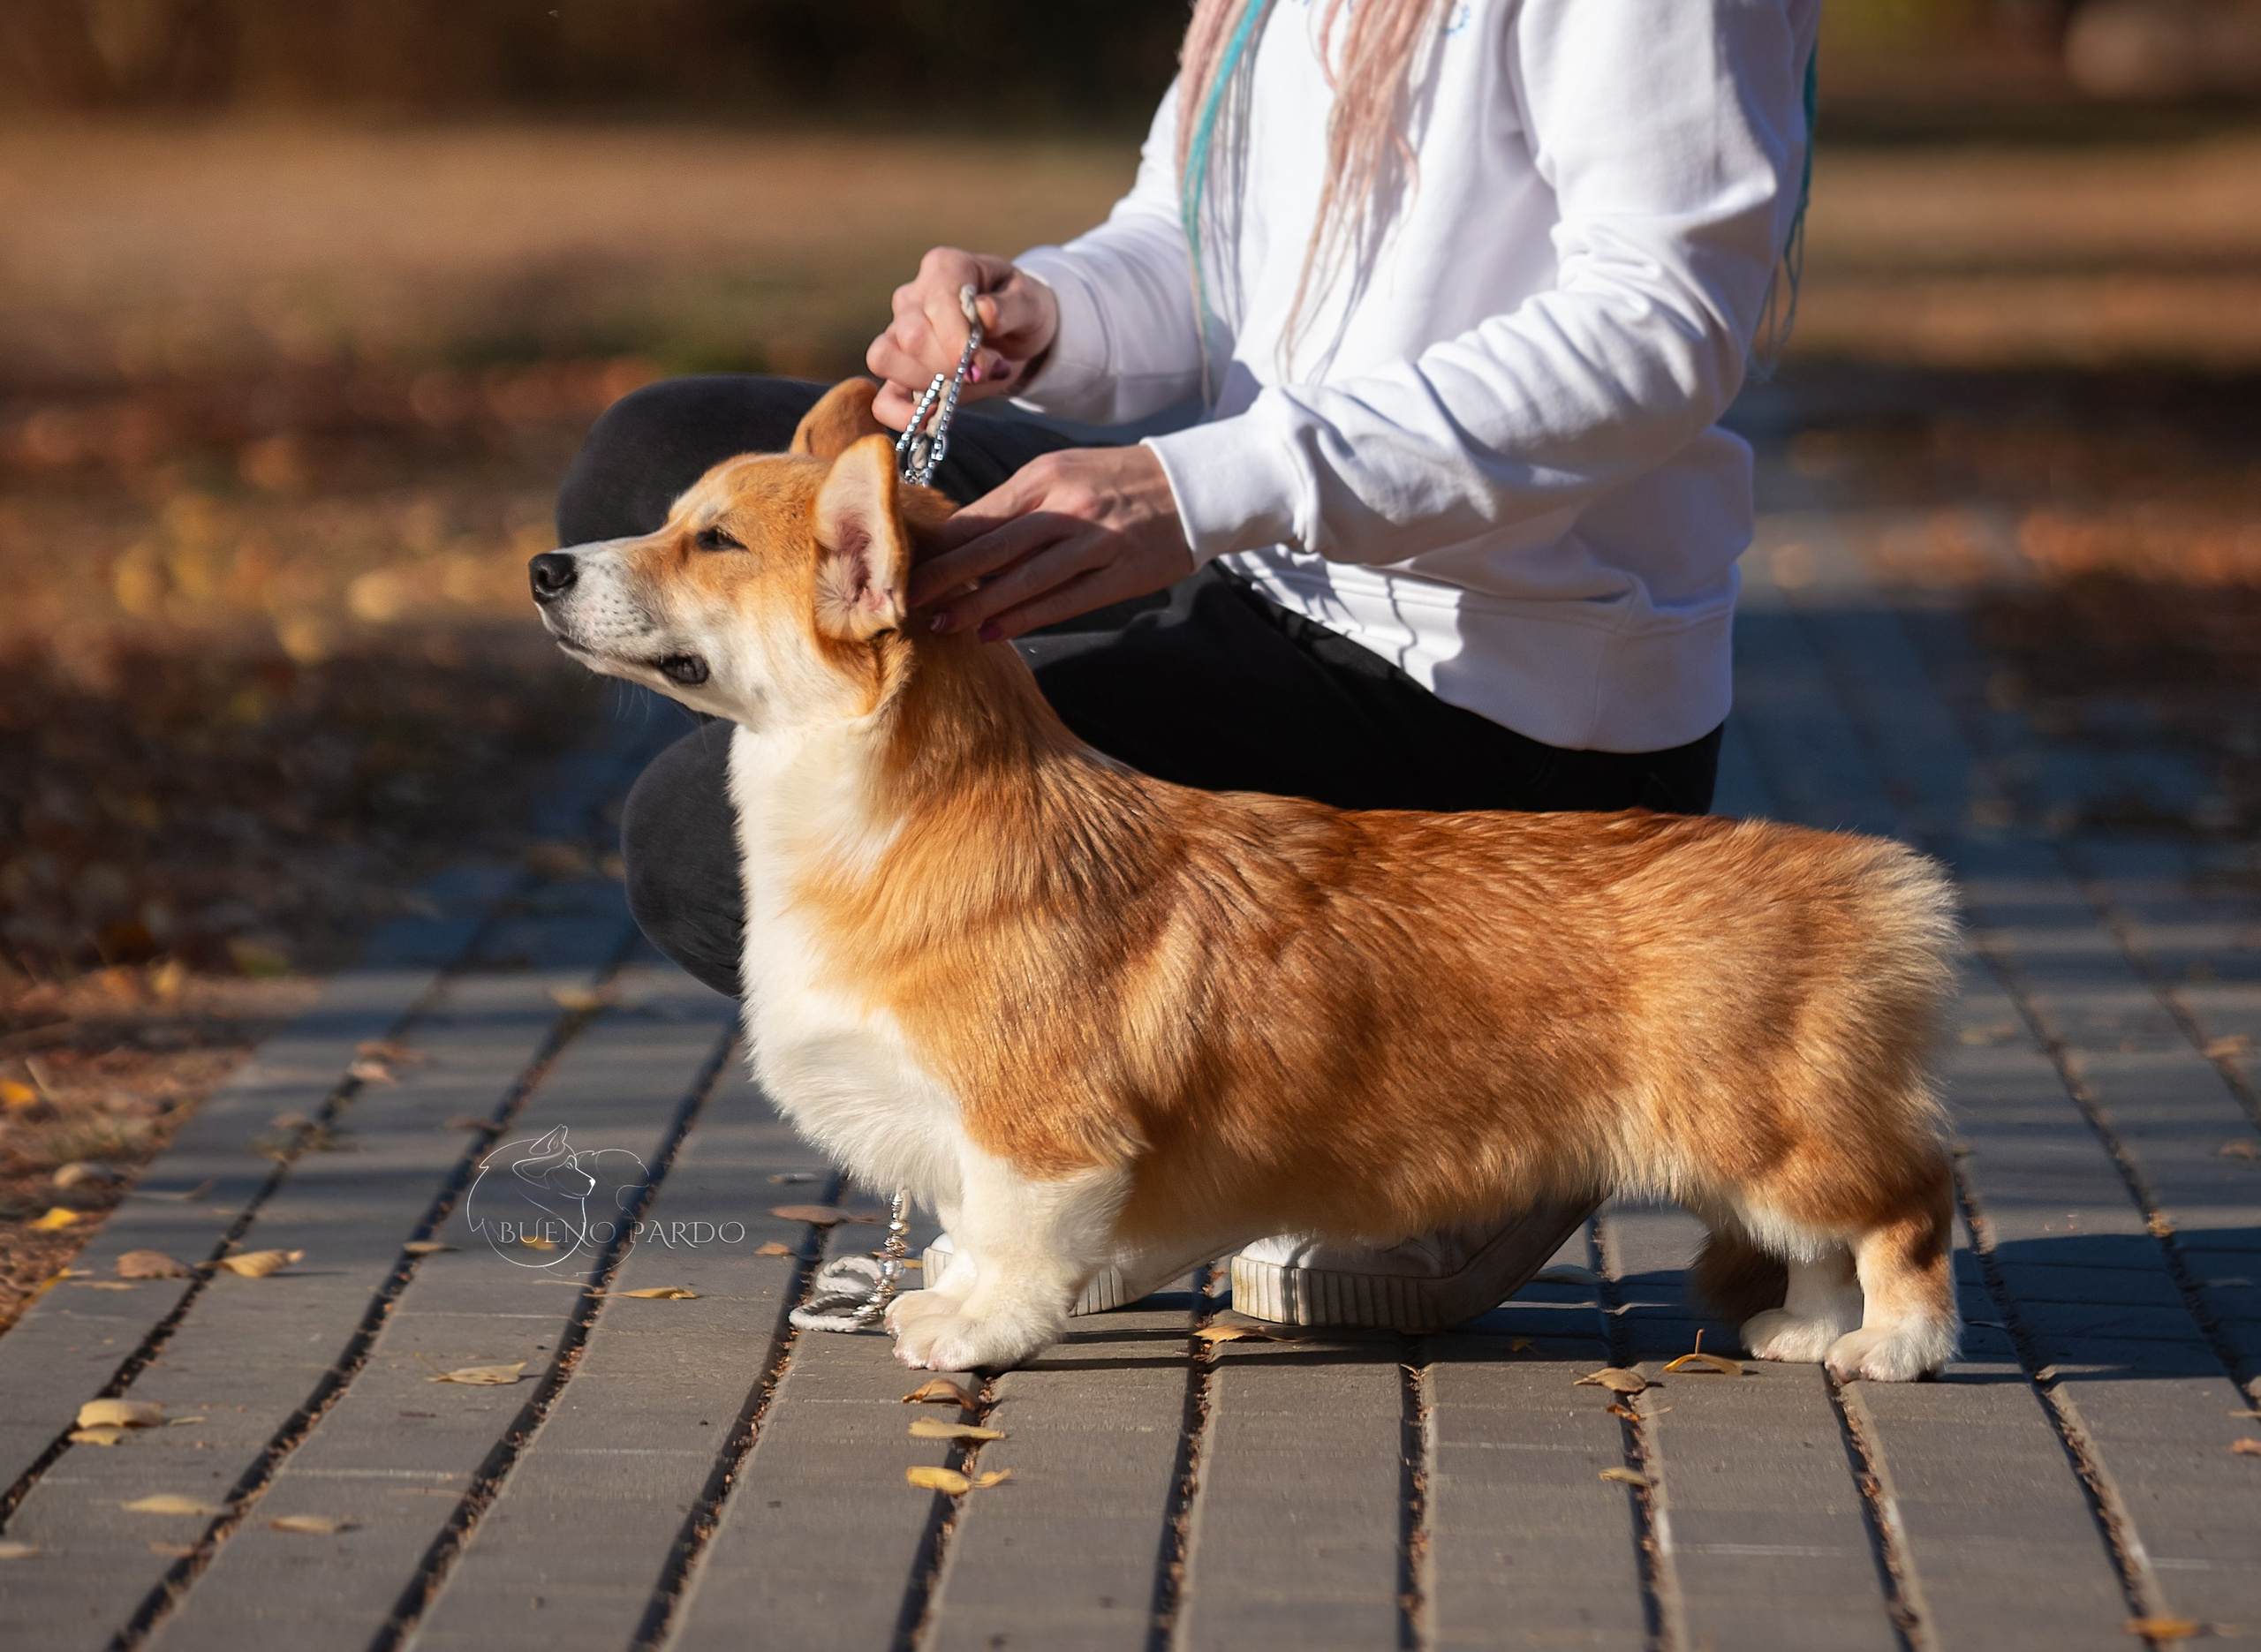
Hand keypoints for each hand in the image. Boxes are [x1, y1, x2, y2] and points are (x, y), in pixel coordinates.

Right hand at [866, 247, 1059, 431]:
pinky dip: (901, 415)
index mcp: (944, 268)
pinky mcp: (900, 371)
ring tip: (962, 387)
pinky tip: (932, 419)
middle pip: (910, 337)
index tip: (984, 364)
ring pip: (886, 359)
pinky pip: (882, 398)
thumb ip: (1009, 308)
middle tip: (983, 372)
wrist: (1016, 333)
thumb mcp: (1030, 303)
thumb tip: (984, 313)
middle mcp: (913, 297)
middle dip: (950, 367)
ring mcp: (897, 333)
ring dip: (927, 385)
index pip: (936, 304)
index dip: (957, 340)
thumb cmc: (1020, 310)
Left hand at [909, 446, 1192, 641]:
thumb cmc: (1116, 481)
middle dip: (943, 577)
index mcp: (1044, 476)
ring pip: (1023, 579)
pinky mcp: (1120, 575)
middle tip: (903, 601)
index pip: (979, 515)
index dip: (938, 546)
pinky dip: (1024, 618)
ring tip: (941, 626)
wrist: (1194, 486)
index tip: (901, 567)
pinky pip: (1064, 601)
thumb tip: (962, 543)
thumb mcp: (1063, 473)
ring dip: (977, 604)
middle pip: (992, 547)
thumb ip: (1016, 505)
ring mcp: (1095, 542)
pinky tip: (993, 632)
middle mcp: (1066, 506)